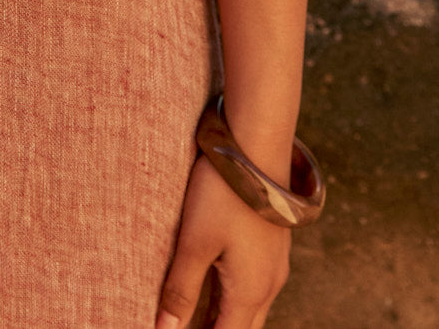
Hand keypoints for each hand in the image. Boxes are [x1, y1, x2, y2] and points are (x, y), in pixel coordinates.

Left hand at [155, 152, 290, 327]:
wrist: (258, 144)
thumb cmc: (223, 193)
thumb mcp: (195, 242)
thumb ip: (181, 289)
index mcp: (251, 292)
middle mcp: (269, 284)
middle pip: (241, 327)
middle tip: (181, 326)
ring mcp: (274, 263)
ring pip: (250, 306)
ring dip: (223, 316)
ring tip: (193, 316)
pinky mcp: (271, 242)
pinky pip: (254, 283)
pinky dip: (232, 295)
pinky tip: (213, 282)